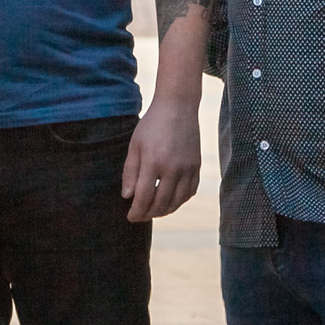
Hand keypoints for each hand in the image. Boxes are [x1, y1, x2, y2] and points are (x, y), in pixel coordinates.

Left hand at [119, 97, 200, 221]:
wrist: (177, 107)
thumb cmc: (151, 125)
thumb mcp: (135, 145)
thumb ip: (130, 172)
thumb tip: (127, 197)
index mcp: (153, 162)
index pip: (144, 197)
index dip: (136, 211)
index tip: (130, 217)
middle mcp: (173, 168)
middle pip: (161, 203)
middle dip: (149, 214)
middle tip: (140, 217)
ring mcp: (188, 168)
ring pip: (178, 201)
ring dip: (165, 211)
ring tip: (154, 212)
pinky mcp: (197, 166)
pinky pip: (190, 191)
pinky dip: (180, 201)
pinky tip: (171, 201)